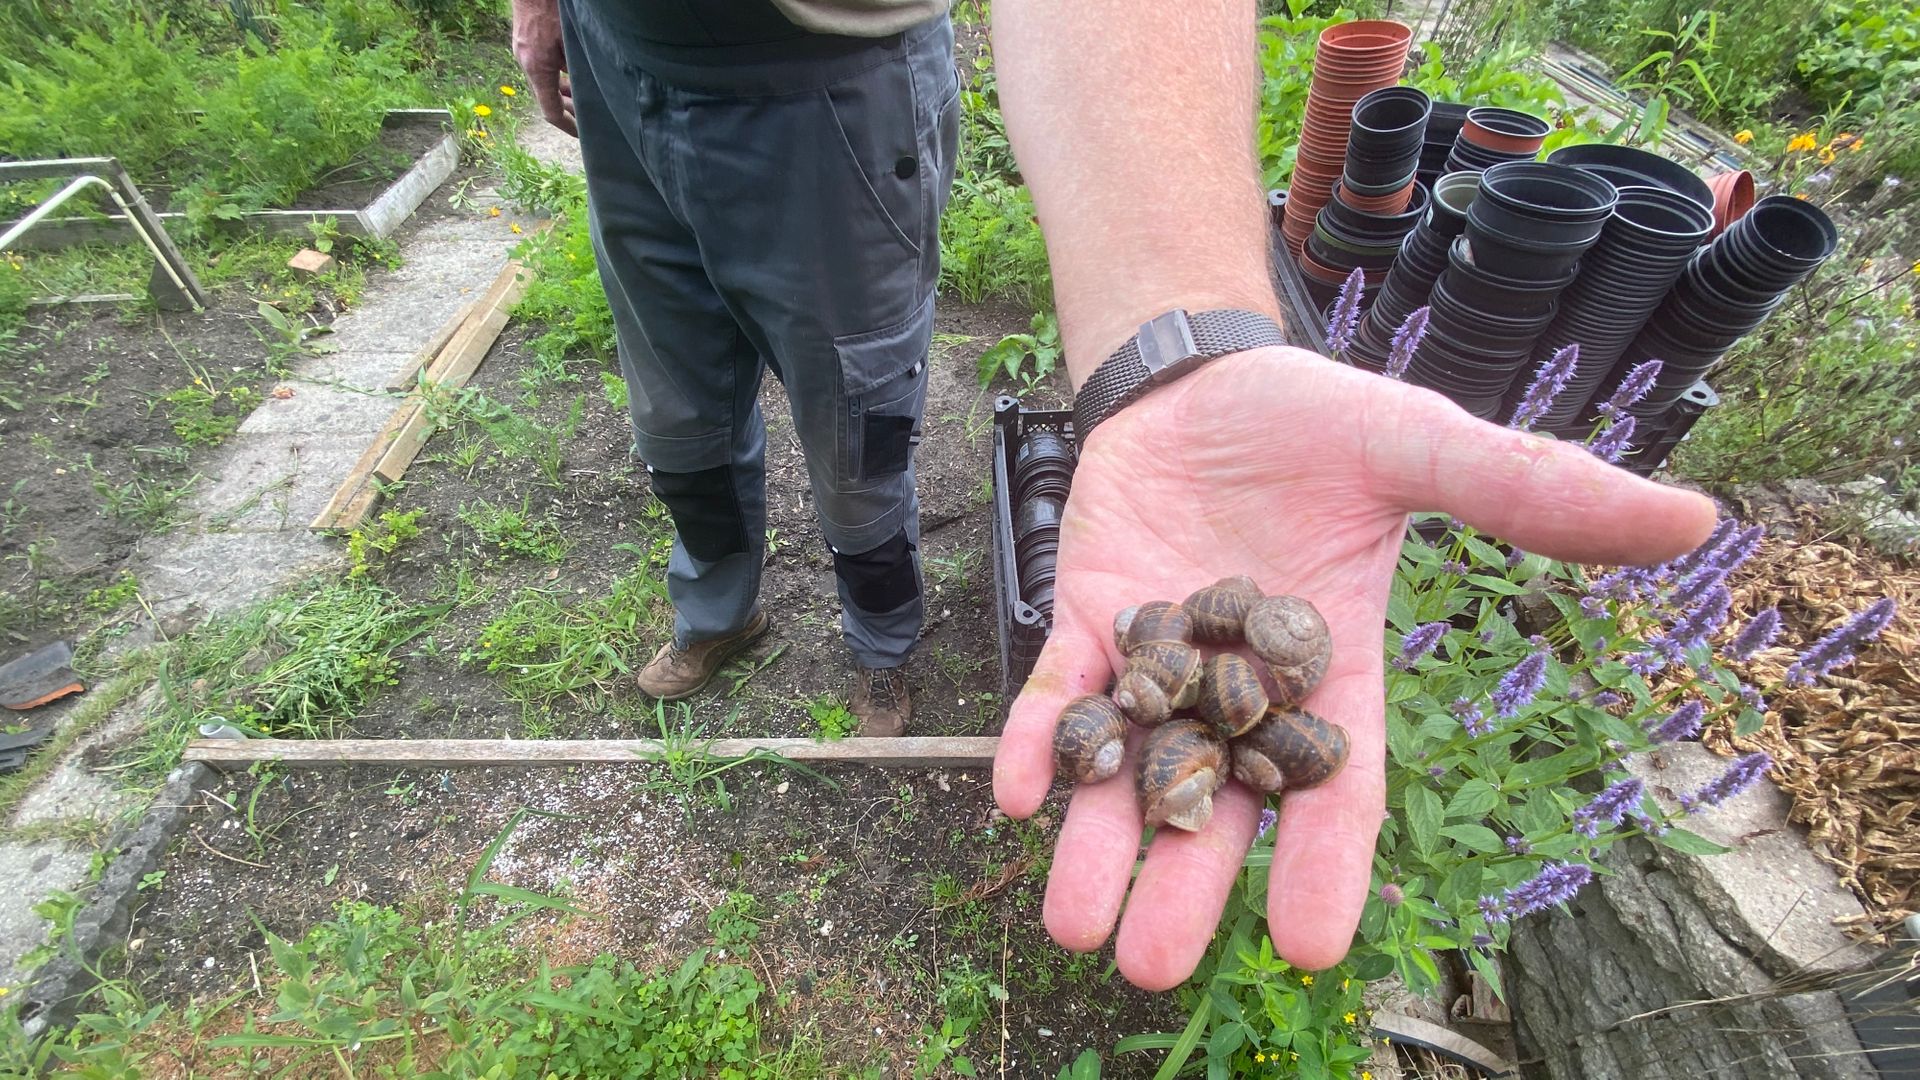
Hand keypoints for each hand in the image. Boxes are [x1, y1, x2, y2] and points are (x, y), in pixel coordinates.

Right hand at [511, 0, 575, 136]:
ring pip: (545, 81)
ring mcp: (523, 51)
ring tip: (583, 95)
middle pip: (547, 98)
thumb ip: (578, 68)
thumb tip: (588, 88)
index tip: (582, 134)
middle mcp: (527, 62)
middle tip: (588, 116)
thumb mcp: (573, 43)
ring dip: (563, 90)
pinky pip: (541, 66)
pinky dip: (556, 74)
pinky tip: (571, 70)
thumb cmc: (554, 8)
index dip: (568, 126)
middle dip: (568, 109)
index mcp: (538, 68)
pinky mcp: (524, 41)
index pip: (551, 111)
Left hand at [992, 347, 1715, 989]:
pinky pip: (1058, 696)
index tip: (1305, 948)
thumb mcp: (1420, 447)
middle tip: (1144, 967)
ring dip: (1100, 846)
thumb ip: (1527, 490)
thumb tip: (1689, 516)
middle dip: (1184, 886)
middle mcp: (1239, 691)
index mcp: (1329, 672)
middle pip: (1215, 807)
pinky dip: (1039, 744)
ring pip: (1129, 774)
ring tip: (1071, 925)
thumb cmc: (1317, 421)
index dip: (1323, 864)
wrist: (1206, 377)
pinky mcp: (1087, 622)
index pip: (1332, 787)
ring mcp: (1157, 661)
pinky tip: (1015, 793)